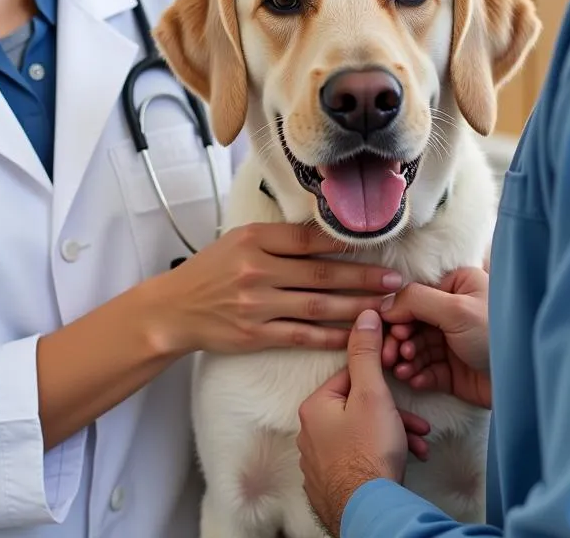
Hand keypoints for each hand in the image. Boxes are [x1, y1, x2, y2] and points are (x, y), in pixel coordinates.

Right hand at [149, 223, 401, 355]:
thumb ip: (276, 238)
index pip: (306, 239)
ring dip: (356, 307)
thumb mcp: (237, 240)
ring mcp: (257, 304)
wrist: (174, 309)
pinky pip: (303, 336)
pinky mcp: (256, 335)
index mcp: (253, 240)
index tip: (374, 245)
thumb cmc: (210, 271)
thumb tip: (324, 232)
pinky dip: (331, 336)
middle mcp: (256, 270)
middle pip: (320, 273)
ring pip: (318, 306)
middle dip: (363, 277)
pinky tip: (355, 335)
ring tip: (385, 307)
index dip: (343, 243)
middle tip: (395, 280)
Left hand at [297, 309, 430, 535]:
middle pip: (356, 408)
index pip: (348, 377)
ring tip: (417, 446)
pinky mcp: (331, 484)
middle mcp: (309, 433)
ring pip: (361, 435)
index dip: (379, 380)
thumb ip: (367, 353)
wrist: (370, 512)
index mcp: (314, 407)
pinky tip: (401, 465)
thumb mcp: (372, 393)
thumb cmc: (369, 452)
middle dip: (392, 414)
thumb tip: (363, 315)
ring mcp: (318, 461)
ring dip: (392, 437)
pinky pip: (358, 460)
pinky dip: (380, 458)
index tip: (399, 387)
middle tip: (416, 425)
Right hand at [381, 267, 490, 408]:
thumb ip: (416, 300)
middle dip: (399, 341)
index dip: (398, 314)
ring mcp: (452, 343)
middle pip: (412, 324)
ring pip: (416, 349)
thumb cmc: (497, 335)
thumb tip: (384, 304)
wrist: (526, 383)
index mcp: (457, 287)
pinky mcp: (453, 371)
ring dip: (406, 359)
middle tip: (391, 356)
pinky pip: (427, 370)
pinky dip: (417, 374)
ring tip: (403, 370)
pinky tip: (413, 379)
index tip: (390, 331)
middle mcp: (453, 312)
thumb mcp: (456, 309)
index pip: (415, 296)